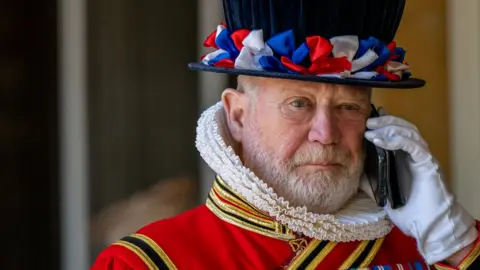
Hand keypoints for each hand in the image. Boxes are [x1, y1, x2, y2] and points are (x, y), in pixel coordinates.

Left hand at [362, 108, 477, 263]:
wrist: (426, 225)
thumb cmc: (406, 209)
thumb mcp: (379, 190)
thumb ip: (368, 178)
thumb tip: (350, 169)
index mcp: (404, 158)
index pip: (396, 132)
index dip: (383, 124)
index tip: (366, 121)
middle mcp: (414, 154)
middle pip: (403, 127)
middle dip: (385, 122)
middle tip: (367, 122)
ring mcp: (422, 157)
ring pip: (409, 132)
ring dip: (389, 128)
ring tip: (371, 129)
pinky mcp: (428, 163)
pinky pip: (413, 146)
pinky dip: (397, 140)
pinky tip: (381, 141)